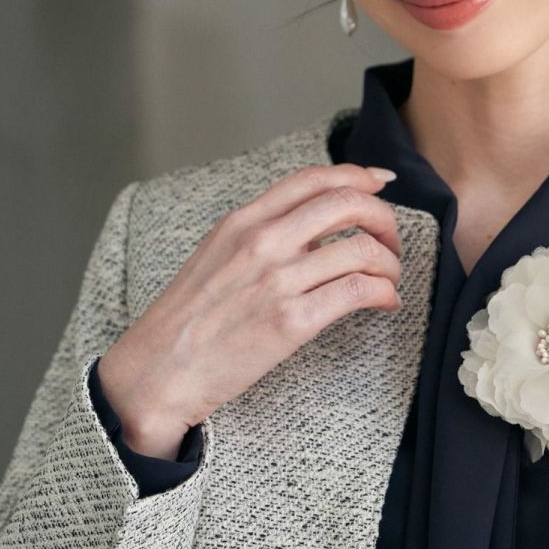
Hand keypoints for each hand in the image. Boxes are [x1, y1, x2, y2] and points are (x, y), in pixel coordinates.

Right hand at [98, 163, 403, 443]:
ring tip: (388, 281)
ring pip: (363, 250)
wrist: (157, 373)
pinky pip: (360, 291)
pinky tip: (385, 304)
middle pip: (347, 205)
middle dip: (384, 220)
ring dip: (390, 265)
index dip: (356, 176)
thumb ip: (261, 236)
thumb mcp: (216, 256)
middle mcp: (262, 242)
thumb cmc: (187, 321)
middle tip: (390, 243)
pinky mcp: (293, 321)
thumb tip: (313, 227)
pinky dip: (386, 294)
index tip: (382, 184)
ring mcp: (278, 280)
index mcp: (242, 222)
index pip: (311, 180)